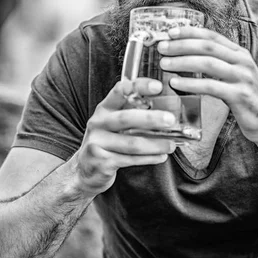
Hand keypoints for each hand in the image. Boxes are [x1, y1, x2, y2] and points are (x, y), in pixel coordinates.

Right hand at [74, 78, 175, 196]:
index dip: (139, 87)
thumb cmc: (105, 142)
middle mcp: (98, 123)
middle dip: (150, 118)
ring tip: (171, 145)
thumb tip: (165, 111)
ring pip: (131, 143)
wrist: (85, 170)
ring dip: (155, 144)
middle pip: (126, 118)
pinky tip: (161, 156)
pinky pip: (131, 159)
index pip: (120, 91)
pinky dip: (149, 158)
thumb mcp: (112, 124)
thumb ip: (132, 114)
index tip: (157, 86)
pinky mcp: (103, 162)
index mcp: (104, 109)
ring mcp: (98, 143)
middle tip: (170, 120)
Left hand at [158, 27, 257, 145]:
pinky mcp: (240, 95)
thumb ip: (217, 66)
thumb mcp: (234, 77)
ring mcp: (243, 77)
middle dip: (182, 45)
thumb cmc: (246, 100)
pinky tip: (176, 83)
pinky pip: (211, 86)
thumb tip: (187, 58)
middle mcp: (243, 61)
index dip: (190, 32)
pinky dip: (191, 83)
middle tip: (162, 47)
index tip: (170, 32)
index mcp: (240, 54)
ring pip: (208, 63)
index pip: (212, 36)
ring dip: (183, 62)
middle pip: (207, 47)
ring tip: (164, 64)